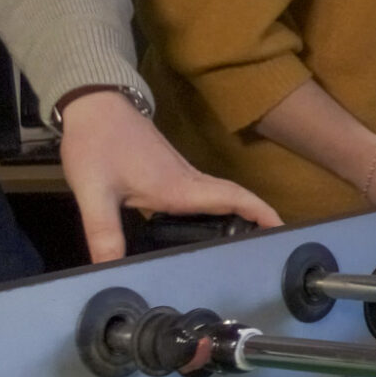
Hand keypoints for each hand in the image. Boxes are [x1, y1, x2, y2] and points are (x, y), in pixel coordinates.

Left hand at [58, 90, 280, 261]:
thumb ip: (103, 232)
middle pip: (234, 198)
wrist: (92, 105)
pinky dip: (218, 208)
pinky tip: (207, 225)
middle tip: (272, 245)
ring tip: (248, 241)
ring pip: (220, 195)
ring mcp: (180, 173)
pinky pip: (204, 193)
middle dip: (258, 218)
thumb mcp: (94, 191)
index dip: (260, 213)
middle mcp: (187, 180)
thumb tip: (108, 271)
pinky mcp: (169, 171)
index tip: (283, 230)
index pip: (233, 199)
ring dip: (240, 213)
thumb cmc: (96, 144)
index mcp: (178, 188)